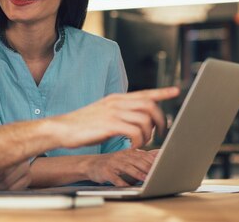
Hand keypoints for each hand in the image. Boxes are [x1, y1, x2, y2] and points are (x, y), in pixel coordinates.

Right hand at [53, 87, 178, 149]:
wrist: (62, 129)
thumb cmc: (82, 125)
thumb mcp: (102, 113)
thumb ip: (118, 112)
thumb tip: (135, 118)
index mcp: (115, 99)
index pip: (143, 93)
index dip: (161, 92)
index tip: (176, 91)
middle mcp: (116, 102)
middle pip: (149, 105)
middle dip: (160, 120)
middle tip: (159, 133)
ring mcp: (113, 112)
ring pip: (144, 120)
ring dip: (148, 134)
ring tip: (140, 143)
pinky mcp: (109, 125)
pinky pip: (134, 131)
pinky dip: (138, 141)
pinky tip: (131, 147)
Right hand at [85, 149, 158, 186]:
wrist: (91, 164)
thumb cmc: (113, 162)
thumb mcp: (127, 157)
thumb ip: (143, 156)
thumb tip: (160, 153)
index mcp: (128, 152)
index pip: (143, 155)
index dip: (153, 161)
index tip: (163, 166)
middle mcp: (121, 156)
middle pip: (137, 160)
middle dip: (148, 167)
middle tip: (158, 173)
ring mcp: (113, 163)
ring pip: (127, 167)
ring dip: (137, 174)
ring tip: (146, 179)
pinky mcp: (105, 171)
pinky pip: (114, 177)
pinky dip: (121, 182)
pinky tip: (127, 186)